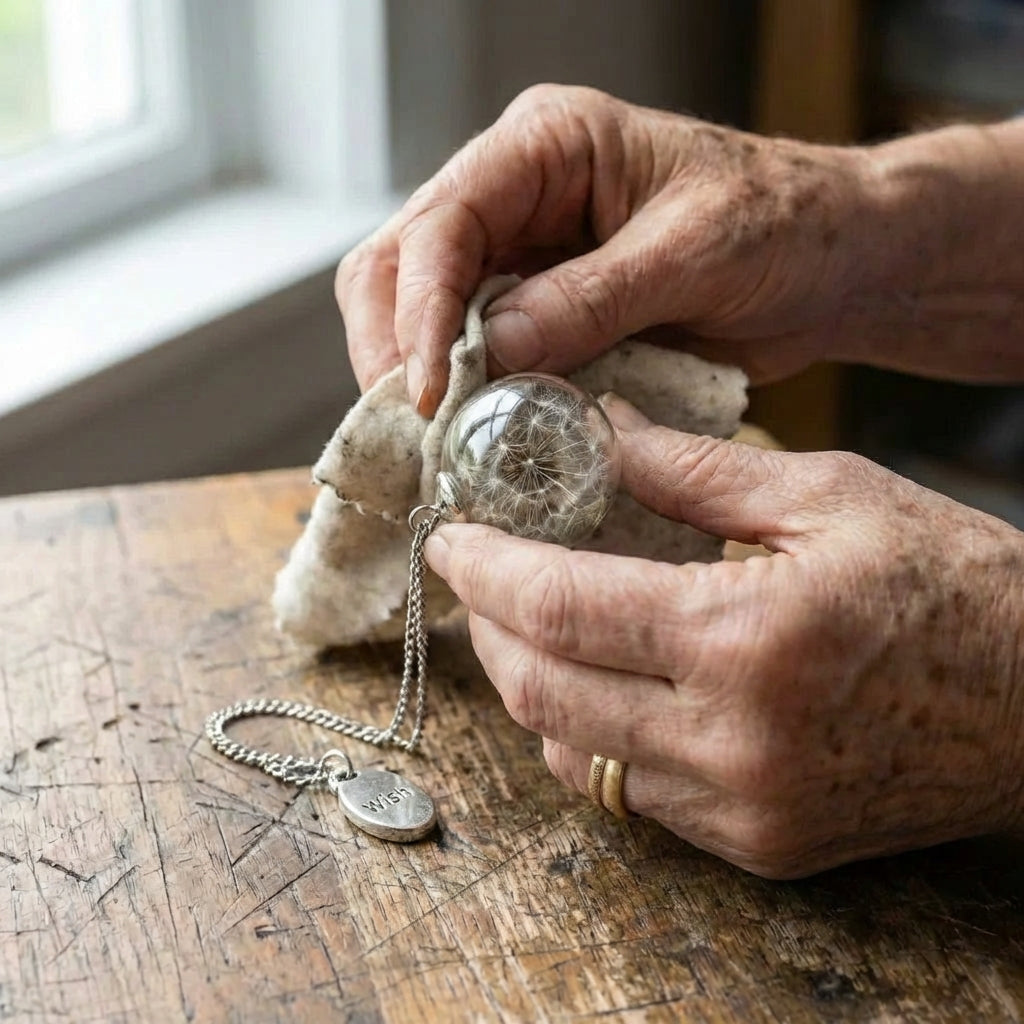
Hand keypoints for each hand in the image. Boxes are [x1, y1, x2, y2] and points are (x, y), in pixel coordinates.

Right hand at [336, 85, 875, 414]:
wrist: (830, 262)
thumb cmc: (783, 224)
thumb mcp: (695, 252)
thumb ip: (592, 298)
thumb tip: (493, 349)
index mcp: (548, 146)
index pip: (444, 221)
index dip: (420, 309)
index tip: (425, 389)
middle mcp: (517, 194)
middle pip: (402, 263)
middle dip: (396, 346)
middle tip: (414, 426)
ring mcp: (522, 256)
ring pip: (422, 312)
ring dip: (421, 377)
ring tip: (436, 440)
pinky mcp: (540, 312)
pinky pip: (476, 353)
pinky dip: (467, 396)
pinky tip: (473, 434)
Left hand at [424, 395, 1023, 877]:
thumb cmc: (955, 585)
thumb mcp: (829, 495)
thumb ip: (694, 468)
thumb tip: (601, 428)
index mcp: (744, 640)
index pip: (558, 607)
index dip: (482, 570)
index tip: (449, 539)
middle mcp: (730, 743)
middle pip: (541, 693)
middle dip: (486, 628)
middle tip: (476, 576)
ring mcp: (741, 809)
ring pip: (571, 755)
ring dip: (530, 685)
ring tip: (528, 623)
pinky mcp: (758, 845)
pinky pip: (630, 795)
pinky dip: (589, 735)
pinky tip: (599, 684)